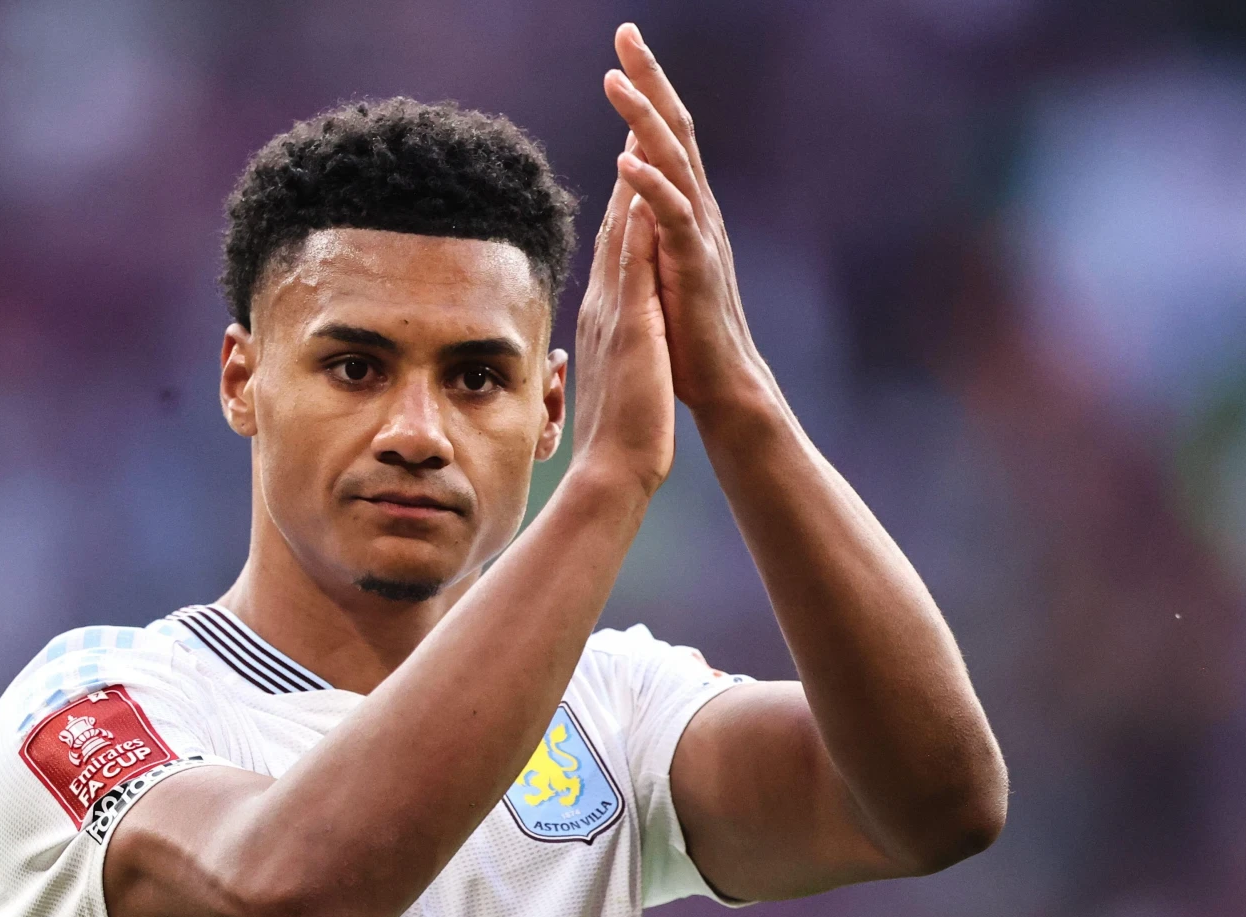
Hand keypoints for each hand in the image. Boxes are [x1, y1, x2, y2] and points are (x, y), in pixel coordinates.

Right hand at [569, 145, 676, 495]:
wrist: (611, 471)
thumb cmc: (618, 432)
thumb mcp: (618, 371)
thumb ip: (613, 341)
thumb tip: (612, 327)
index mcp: (604, 314)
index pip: (616, 245)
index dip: (624, 197)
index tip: (634, 153)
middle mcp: (602, 305)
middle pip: (614, 225)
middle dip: (624, 171)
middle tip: (631, 115)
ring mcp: (613, 314)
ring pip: (619, 235)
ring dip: (627, 182)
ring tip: (636, 130)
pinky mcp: (631, 329)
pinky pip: (632, 268)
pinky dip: (636, 227)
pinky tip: (643, 193)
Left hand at [603, 23, 777, 415]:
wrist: (720, 383)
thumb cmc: (685, 335)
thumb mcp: (655, 271)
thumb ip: (644, 233)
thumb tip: (627, 199)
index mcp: (681, 212)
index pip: (661, 140)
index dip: (644, 94)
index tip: (621, 51)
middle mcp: (696, 212)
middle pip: (674, 130)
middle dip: (650, 80)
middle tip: (626, 32)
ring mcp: (698, 236)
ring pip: (673, 162)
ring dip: (642, 118)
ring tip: (612, 79)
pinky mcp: (695, 266)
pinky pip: (673, 216)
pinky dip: (650, 184)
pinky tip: (626, 158)